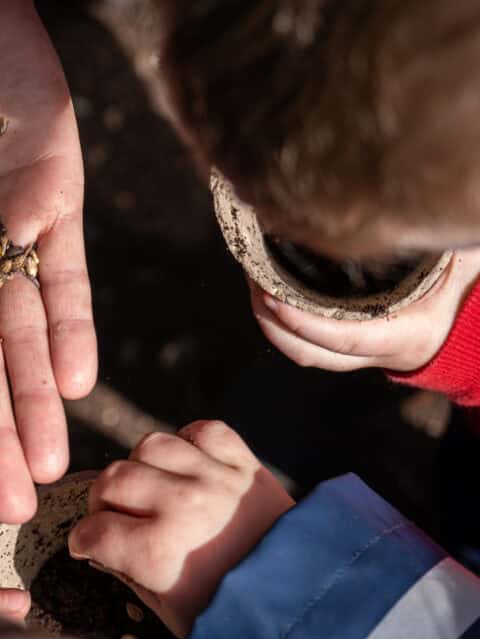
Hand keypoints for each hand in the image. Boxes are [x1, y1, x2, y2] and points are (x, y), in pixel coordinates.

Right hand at [68, 421, 293, 638]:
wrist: (307, 603)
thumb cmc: (234, 615)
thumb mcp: (170, 609)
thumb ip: (128, 574)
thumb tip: (98, 549)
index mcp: (158, 552)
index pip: (94, 530)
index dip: (83, 540)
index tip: (86, 544)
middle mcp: (183, 507)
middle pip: (113, 480)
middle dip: (103, 502)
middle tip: (114, 517)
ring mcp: (215, 479)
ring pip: (151, 445)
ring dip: (141, 466)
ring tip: (150, 487)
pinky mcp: (245, 464)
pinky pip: (204, 430)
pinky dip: (190, 440)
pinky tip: (188, 463)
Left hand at [250, 248, 479, 371]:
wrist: (471, 323)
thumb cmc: (464, 288)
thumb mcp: (458, 264)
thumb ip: (435, 245)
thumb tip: (420, 211)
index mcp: (400, 335)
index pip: (342, 339)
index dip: (304, 323)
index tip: (272, 298)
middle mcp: (373, 353)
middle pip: (308, 351)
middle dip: (273, 321)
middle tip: (252, 280)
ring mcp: (356, 354)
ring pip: (300, 351)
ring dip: (269, 322)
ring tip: (252, 282)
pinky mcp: (343, 346)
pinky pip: (303, 343)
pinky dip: (279, 322)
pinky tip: (264, 290)